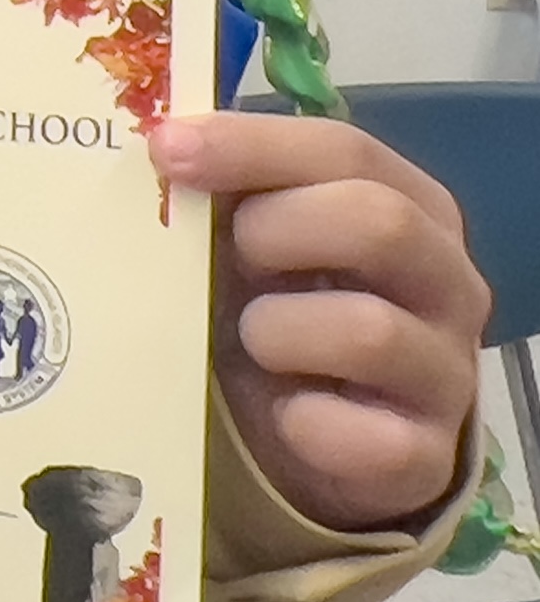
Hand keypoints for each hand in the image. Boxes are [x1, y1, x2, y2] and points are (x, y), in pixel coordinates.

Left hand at [152, 113, 490, 531]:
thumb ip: (226, 192)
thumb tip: (154, 147)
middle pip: (380, 221)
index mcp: (410, 207)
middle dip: (276, 231)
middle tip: (229, 257)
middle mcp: (447, 283)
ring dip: (277, 332)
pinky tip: (281, 414)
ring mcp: (446, 372)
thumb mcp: (253, 242)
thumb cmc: (281, 309)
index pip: (345, 151)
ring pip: (369, 330)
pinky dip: (305, 424)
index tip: (167, 150)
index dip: (252, 146)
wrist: (321, 436)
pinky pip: (367, 438)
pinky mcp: (427, 455)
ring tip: (249, 343)